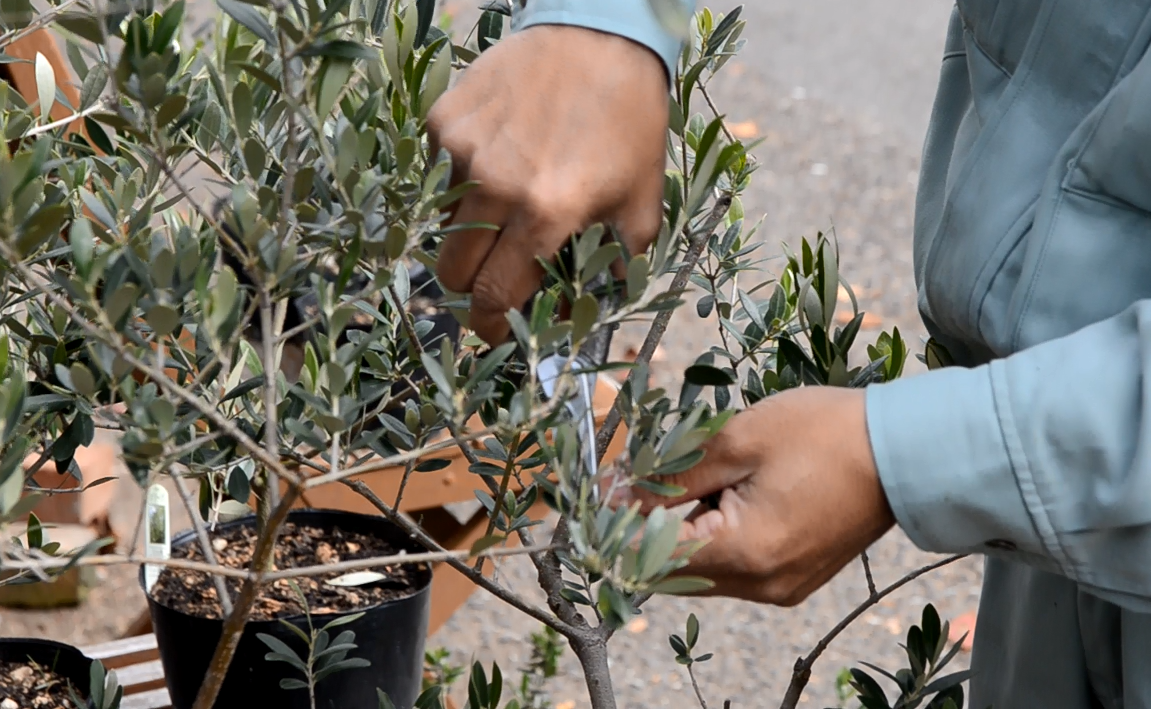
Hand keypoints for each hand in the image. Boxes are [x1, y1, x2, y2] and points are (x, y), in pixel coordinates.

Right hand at [427, 25, 668, 344]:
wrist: (600, 37)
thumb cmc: (628, 125)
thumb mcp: (640, 204)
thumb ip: (616, 269)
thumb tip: (579, 315)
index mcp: (547, 214)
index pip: (494, 296)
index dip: (490, 326)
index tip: (494, 332)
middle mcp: (497, 186)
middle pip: (453, 272)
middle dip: (471, 288)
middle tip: (493, 279)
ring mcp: (462, 150)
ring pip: (442, 225)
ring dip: (470, 232)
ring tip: (506, 206)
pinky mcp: (444, 120)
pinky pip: (439, 175)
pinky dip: (462, 181)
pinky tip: (499, 158)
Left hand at [615, 387, 895, 605]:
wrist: (907, 449)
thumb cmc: (824, 434)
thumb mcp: (738, 440)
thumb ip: (673, 474)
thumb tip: (620, 493)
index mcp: (745, 554)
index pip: (653, 556)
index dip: (620, 523)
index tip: (604, 487)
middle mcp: (761, 586)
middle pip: (675, 569)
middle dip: (648, 525)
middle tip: (644, 472)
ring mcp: (781, 588)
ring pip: (702, 570)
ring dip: (682, 529)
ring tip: (692, 475)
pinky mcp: (795, 578)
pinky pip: (734, 568)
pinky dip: (714, 535)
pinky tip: (722, 493)